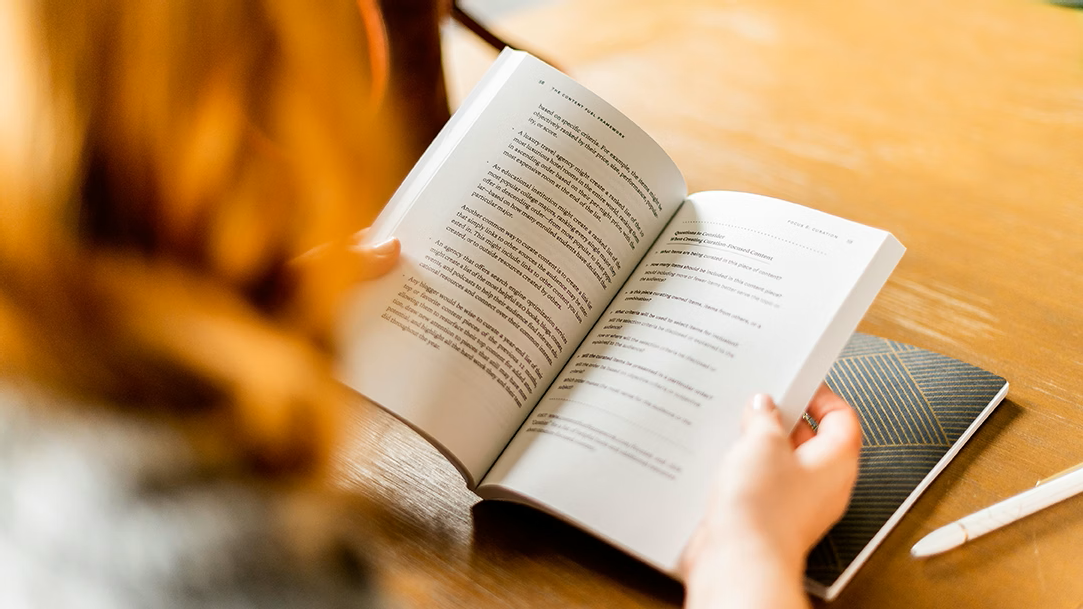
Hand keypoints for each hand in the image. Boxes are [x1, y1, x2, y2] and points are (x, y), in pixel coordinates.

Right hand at [681, 385, 860, 608]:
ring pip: (780, 461)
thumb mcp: (762, 443)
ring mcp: (794, 502)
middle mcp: (821, 485)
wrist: (738, 562)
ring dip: (757, 444)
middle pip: (810, 438)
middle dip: (781, 418)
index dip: (821, 395)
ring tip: (735, 429)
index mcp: (836, 462)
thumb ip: (765, 417)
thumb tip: (764, 406)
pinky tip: (722, 459)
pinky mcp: (766, 515)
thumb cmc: (763, 512)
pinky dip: (743, 468)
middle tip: (757, 402)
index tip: (797, 381)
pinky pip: (760, 483)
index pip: (842, 418)